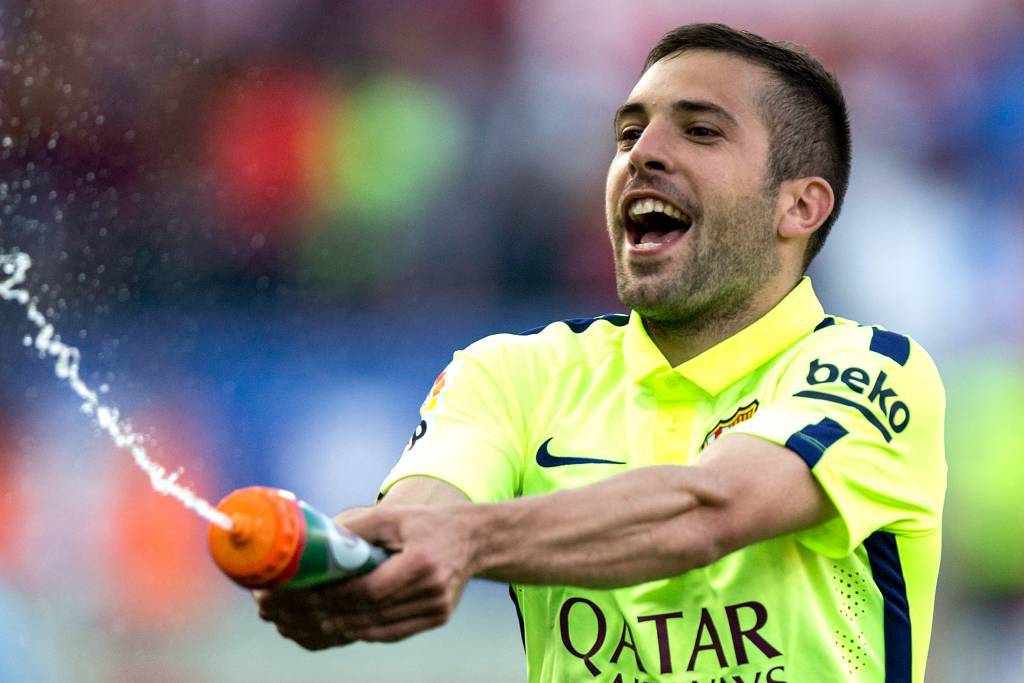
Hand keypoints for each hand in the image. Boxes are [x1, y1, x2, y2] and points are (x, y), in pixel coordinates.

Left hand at [256, 504, 478, 647]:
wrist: (473, 540)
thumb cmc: (428, 524)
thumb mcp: (394, 516)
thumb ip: (358, 528)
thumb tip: (318, 539)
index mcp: (422, 562)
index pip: (371, 590)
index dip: (338, 596)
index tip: (310, 593)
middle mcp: (433, 590)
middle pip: (371, 613)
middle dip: (331, 614)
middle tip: (301, 611)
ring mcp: (437, 609)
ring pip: (379, 628)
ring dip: (343, 628)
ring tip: (313, 622)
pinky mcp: (437, 619)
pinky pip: (393, 633)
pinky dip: (364, 632)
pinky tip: (342, 627)